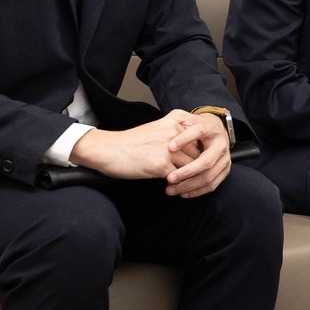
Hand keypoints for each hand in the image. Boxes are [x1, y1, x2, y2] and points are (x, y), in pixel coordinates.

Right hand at [69, 112, 190, 181]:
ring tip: (185, 185)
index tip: (202, 161)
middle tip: (196, 178)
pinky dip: (178, 185)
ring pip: (192, 166)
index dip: (201, 152)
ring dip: (190, 178)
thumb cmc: (130, 142)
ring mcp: (169, 149)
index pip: (199, 138)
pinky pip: (180, 178)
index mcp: (174, 121)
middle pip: (199, 153)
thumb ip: (175, 135)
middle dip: (198, 167)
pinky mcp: (162, 165)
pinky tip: (172, 189)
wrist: (108, 150)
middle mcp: (174, 132)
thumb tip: (193, 149)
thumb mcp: (156, 129)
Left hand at [161, 111, 231, 197]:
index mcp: (212, 129)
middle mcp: (221, 145)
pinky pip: (211, 185)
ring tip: (171, 188)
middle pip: (206, 161)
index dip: (185, 139)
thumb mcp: (189, 119)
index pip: (199, 131)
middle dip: (187, 171)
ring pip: (208, 176)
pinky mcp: (224, 172)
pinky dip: (196, 191)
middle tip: (169, 178)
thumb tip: (169, 125)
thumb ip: (180, 119)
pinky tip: (182, 193)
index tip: (169, 147)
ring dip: (189, 185)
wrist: (215, 134)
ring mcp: (224, 160)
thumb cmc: (197, 128)